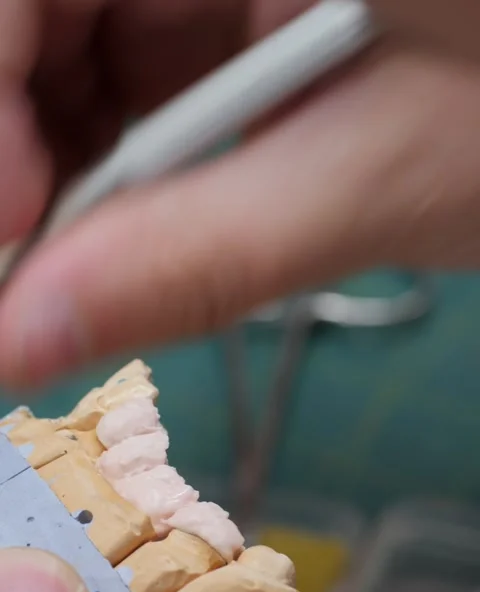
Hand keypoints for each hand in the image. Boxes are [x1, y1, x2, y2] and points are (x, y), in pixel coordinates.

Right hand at [1, 1, 479, 387]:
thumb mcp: (373, 182)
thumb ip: (197, 259)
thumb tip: (25, 339)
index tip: (14, 225)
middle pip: (43, 14)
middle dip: (20, 145)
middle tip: (34, 267)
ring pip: (78, 59)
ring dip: (61, 168)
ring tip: (87, 259)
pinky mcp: (229, 28)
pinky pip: (129, 88)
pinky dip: (114, 171)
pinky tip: (132, 228)